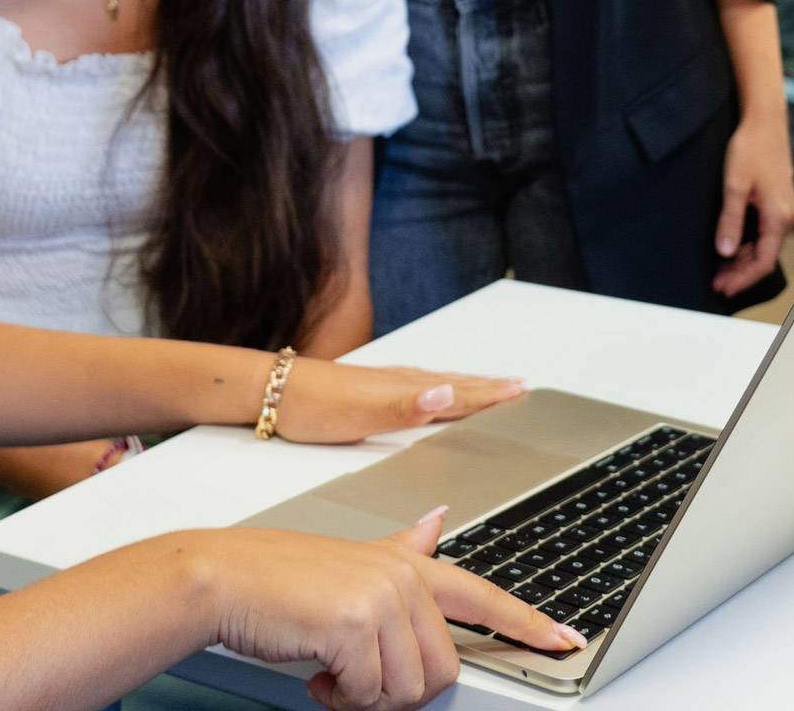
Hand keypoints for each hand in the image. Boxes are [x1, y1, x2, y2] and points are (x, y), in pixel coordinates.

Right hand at [194, 510, 583, 710]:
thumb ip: (401, 548)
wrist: (222, 578)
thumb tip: (436, 523)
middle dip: (399, 689)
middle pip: (444, 668)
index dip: (528, 622)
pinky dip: (341, 697)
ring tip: (332, 670)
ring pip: (409, 688)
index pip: (483, 594)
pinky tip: (317, 673)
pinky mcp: (357, 624)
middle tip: (355, 675)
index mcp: (407, 561)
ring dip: (365, 696)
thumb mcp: (351, 560)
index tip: (565, 640)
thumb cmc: (278, 580)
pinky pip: (371, 693)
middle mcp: (403, 574)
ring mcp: (383, 597)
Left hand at [272, 357, 526, 442]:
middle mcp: (400, 382)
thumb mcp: (363, 411)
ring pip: (439, 384)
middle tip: (521, 386)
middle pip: (455, 384)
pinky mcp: (372, 390)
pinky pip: (420, 388)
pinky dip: (440, 389)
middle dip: (489, 387)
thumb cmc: (315, 405)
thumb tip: (449, 392)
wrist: (271, 391)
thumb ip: (407, 405)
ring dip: (468, 386)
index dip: (491, 395)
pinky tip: (435, 392)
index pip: (459, 392)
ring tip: (490, 386)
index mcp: (406, 389)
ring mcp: (386, 384)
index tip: (522, 391)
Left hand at [713, 112, 793, 295]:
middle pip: (765, 257)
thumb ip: (730, 220)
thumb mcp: (734, 186)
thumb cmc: (751, 148)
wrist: (764, 122)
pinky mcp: (780, 203)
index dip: (743, 278)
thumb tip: (725, 251)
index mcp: (779, 217)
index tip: (723, 286)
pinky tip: (734, 247)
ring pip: (766, 246)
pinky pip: (766, 233)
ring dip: (744, 259)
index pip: (763, 261)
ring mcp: (786, 210)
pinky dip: (750, 244)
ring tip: (721, 269)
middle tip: (718, 282)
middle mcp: (787, 217)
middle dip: (741, 272)